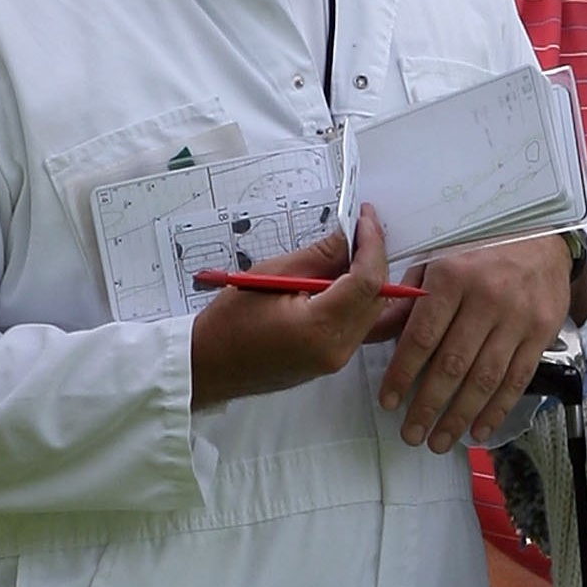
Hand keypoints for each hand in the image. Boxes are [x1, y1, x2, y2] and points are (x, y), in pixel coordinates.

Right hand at [188, 207, 396, 408]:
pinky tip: (343, 277)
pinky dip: (358, 298)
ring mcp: (336, 360)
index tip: (365, 219)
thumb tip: (348, 238)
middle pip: (377, 297)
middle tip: (361, 229)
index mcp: (319, 329)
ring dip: (368, 277)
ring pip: (373, 311)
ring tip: (350, 249)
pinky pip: (360, 324)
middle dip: (374, 258)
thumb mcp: (270, 276)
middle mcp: (336, 350)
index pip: (367, 281)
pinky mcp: (332, 361)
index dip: (372, 245)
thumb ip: (317, 256)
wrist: (209, 367)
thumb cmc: (228, 324)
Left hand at [375, 230, 573, 451]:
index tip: (389, 401)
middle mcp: (486, 299)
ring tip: (438, 440)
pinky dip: (497, 409)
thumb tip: (378, 331)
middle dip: (428, 405)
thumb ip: (410, 295)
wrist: (543, 234)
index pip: (422, 336)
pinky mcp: (541, 333)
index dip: (402, 374)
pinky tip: (479, 429)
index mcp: (453, 276)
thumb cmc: (482, 248)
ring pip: (484, 378)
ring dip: (459, 416)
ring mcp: (517, 318)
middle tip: (411, 434)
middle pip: (452, 364)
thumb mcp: (440, 256)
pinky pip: (517, 379)